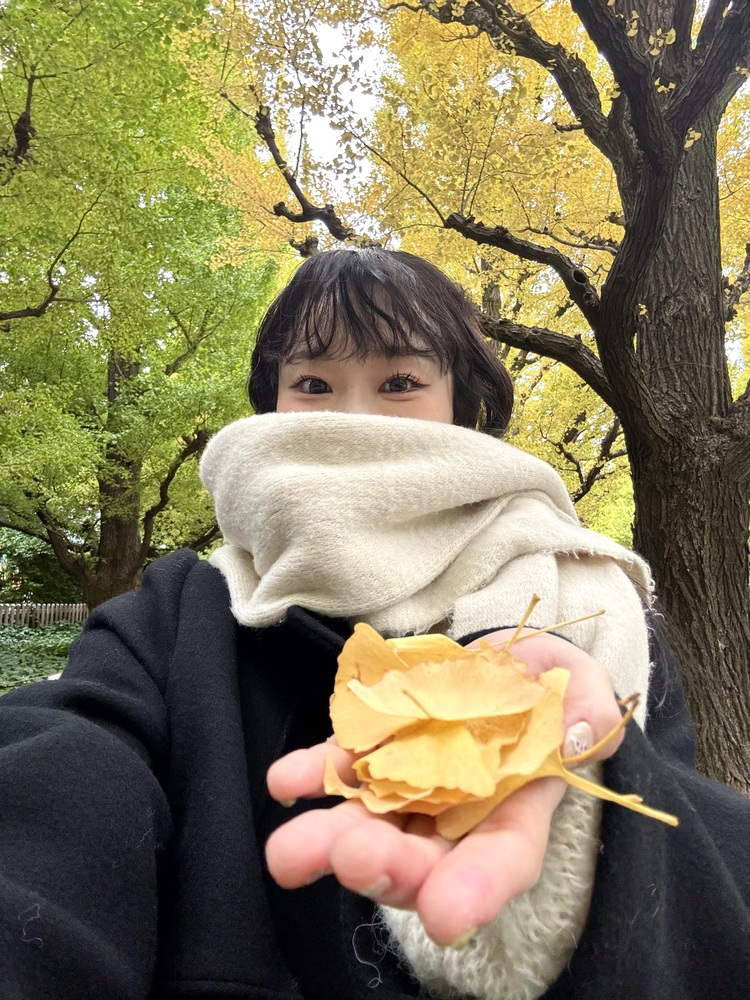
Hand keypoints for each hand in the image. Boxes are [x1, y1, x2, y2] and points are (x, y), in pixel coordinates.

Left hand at [265, 630, 622, 946]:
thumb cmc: (550, 685)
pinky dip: (312, 777)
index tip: (447, 916)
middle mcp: (454, 815)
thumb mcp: (583, 686)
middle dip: (387, 868)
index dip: (476, 890)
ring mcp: (407, 785)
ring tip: (290, 852)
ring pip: (368, 826)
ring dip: (329, 840)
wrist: (501, 665)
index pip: (500, 861)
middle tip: (355, 860)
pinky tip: (286, 781)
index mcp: (516, 810)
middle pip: (420, 860)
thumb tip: (578, 734)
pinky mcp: (373, 750)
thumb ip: (589, 708)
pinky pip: (340, 769)